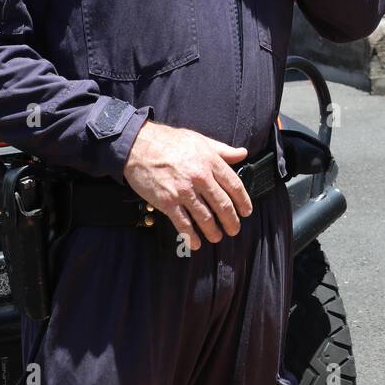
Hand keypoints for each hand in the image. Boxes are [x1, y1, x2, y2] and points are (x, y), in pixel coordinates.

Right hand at [122, 120, 251, 250]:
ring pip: (205, 218)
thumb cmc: (169, 141)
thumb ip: (223, 150)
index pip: (234, 186)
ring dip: (213, 231)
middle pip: (223, 205)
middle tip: (234, 229)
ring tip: (217, 237)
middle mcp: (200, 178)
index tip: (246, 212)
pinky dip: (191, 236)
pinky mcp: (167, 202)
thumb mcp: (200, 141)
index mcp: (211, 162)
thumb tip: (243, 153)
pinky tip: (195, 243)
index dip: (243, 202)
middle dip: (231, 221)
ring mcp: (183, 191)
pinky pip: (183, 224)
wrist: (138, 146)